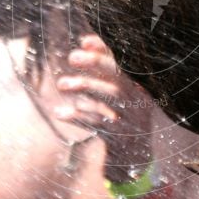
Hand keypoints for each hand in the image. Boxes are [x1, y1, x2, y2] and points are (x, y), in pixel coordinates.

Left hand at [53, 34, 153, 179]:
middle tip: (72, 57)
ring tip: (62, 84)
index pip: (120, 63)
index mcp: (136, 86)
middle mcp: (138, 99)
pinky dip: (79, 117)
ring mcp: (131, 118)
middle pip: (118, 77)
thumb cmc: (121, 117)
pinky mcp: (121, 137)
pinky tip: (60, 112)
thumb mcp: (116, 95)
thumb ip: (102, 73)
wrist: (136, 157)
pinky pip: (99, 124)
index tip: (84, 41)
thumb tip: (84, 43)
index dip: (103, 50)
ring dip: (85, 86)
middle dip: (95, 64)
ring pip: (110, 97)